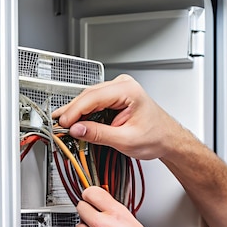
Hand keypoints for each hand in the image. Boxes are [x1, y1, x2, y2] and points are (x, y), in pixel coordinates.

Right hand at [53, 74, 186, 161]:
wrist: (169, 139)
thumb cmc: (157, 137)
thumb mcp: (126, 140)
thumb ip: (99, 135)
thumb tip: (77, 130)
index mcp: (128, 91)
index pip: (93, 97)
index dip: (75, 110)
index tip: (63, 123)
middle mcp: (123, 86)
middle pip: (89, 95)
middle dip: (72, 111)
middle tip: (58, 124)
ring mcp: (119, 90)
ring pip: (90, 98)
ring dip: (77, 112)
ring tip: (64, 124)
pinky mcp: (116, 98)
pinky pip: (95, 103)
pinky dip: (85, 112)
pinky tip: (76, 121)